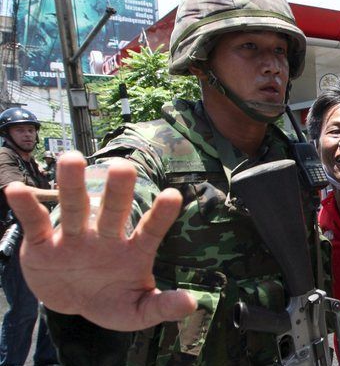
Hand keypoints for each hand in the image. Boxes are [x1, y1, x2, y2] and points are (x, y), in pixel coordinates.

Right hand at [6, 151, 196, 331]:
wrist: (72, 304)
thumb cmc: (112, 301)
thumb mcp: (137, 311)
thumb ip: (161, 306)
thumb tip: (191, 304)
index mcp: (132, 251)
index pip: (150, 230)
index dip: (161, 215)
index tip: (174, 196)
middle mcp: (105, 237)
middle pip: (112, 210)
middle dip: (118, 190)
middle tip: (123, 166)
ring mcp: (74, 237)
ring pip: (75, 207)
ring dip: (72, 184)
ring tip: (72, 159)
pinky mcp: (43, 244)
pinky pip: (35, 222)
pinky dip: (26, 206)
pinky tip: (16, 189)